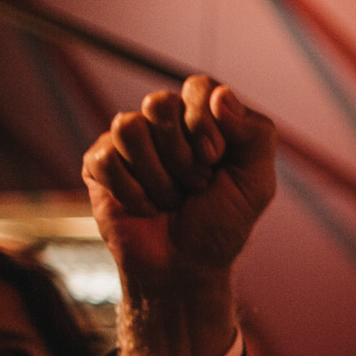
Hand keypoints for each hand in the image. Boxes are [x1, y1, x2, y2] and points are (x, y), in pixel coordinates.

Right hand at [83, 75, 276, 287]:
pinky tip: (144, 208)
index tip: (215, 158)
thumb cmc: (221, 226)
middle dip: (183, 157)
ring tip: (169, 200)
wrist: (185, 269)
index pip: (198, 86)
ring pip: (129, 127)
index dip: (204, 122)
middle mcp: (164, 123)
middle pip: (160, 104)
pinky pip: (107, 159)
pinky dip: (132, 193)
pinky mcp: (99, 164)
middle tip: (194, 186)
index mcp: (202, 118)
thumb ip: (256, 133)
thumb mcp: (256, 183)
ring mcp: (129, 143)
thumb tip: (221, 96)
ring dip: (158, 178)